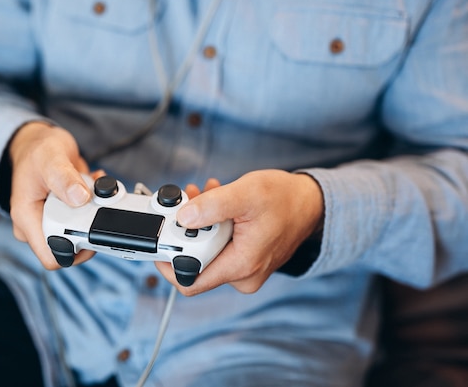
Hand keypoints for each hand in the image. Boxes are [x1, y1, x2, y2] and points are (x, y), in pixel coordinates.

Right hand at [8, 122, 97, 268]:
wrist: (39, 143)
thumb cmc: (37, 150)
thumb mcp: (50, 158)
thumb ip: (63, 178)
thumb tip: (80, 198)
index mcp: (27, 218)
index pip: (52, 256)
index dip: (74, 248)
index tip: (89, 224)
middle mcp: (37, 224)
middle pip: (71, 246)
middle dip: (89, 224)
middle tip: (94, 198)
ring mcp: (52, 221)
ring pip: (82, 231)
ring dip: (94, 211)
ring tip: (92, 187)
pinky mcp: (65, 215)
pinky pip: (87, 219)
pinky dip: (95, 202)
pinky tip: (92, 184)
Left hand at [155, 170, 323, 295]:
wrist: (310, 204)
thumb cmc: (285, 199)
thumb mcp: (246, 194)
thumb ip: (212, 206)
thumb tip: (183, 218)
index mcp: (241, 265)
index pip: (189, 280)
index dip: (170, 258)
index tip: (165, 232)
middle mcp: (242, 275)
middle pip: (195, 261)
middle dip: (187, 229)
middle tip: (189, 200)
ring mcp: (243, 268)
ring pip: (205, 250)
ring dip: (199, 222)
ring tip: (205, 195)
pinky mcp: (244, 259)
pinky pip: (217, 246)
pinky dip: (211, 224)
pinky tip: (215, 202)